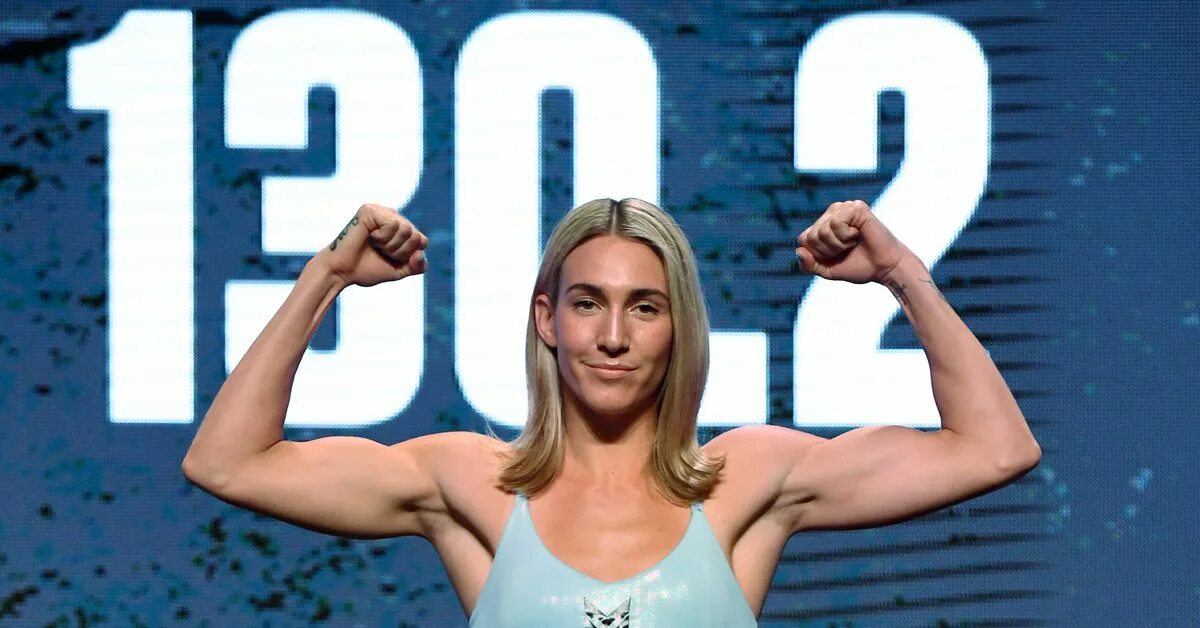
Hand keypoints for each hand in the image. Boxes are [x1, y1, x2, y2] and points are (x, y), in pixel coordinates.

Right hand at [311, 203, 428, 287]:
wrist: (342, 272)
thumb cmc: (367, 269)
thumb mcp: (400, 270)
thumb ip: (417, 265)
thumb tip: (420, 252)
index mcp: (400, 228)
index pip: (423, 241)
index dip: (409, 256)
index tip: (390, 258)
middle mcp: (392, 216)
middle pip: (417, 236)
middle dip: (400, 252)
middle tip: (381, 252)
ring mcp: (382, 211)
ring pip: (407, 229)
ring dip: (391, 246)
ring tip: (375, 245)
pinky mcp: (371, 210)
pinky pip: (393, 224)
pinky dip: (382, 237)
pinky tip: (369, 237)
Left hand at [795, 200, 912, 283]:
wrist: (884, 268)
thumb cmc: (859, 266)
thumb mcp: (827, 270)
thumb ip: (809, 264)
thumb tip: (798, 250)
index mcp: (823, 225)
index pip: (803, 239)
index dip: (817, 255)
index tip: (836, 256)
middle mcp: (832, 213)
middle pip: (811, 236)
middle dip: (828, 250)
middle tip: (847, 249)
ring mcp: (844, 207)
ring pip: (822, 231)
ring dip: (838, 244)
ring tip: (853, 242)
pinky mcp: (856, 207)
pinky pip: (835, 223)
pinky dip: (846, 236)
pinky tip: (858, 234)